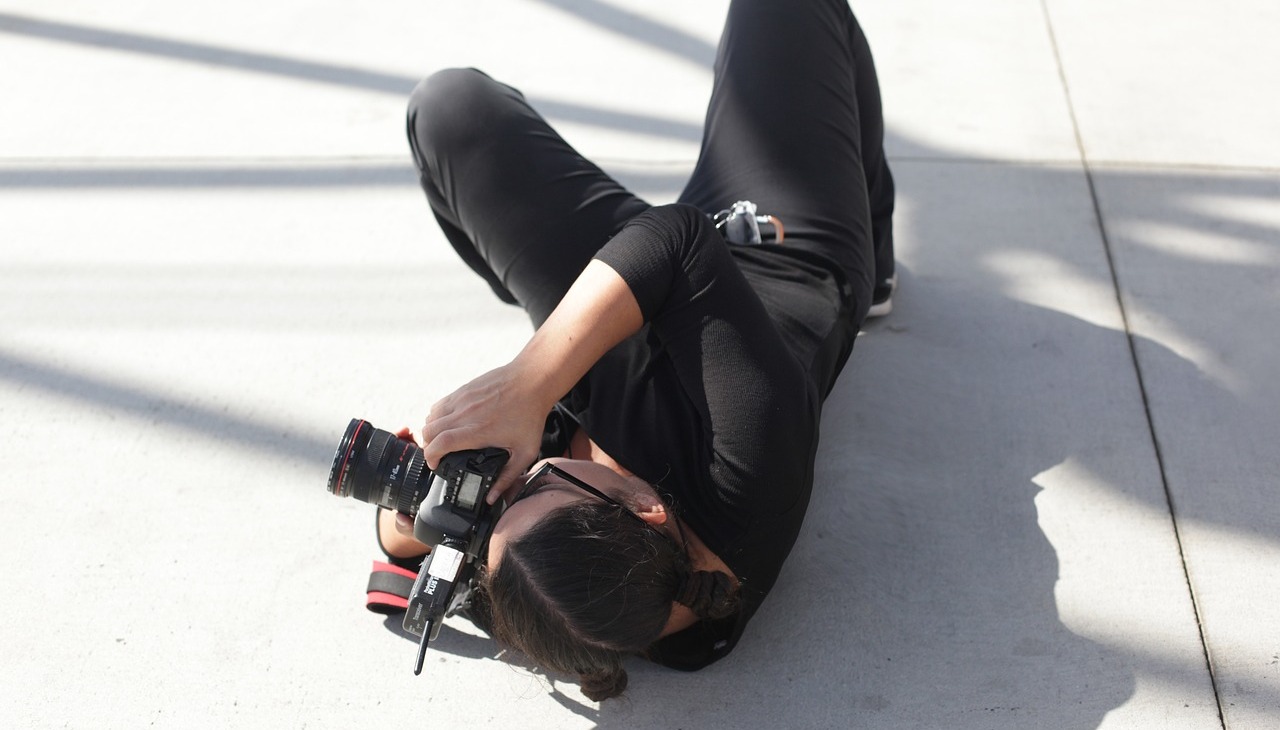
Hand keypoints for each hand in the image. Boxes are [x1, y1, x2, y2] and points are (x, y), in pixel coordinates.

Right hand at [421, 361, 549, 503]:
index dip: (430, 458)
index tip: (436, 466)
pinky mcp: (463, 389)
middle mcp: (464, 414)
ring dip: (431, 431)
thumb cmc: (530, 415)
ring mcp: (462, 399)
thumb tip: (492, 498)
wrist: (532, 380)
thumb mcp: (525, 452)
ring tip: (441, 441)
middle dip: (427, 447)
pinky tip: (448, 424)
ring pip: (430, 417)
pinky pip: (440, 404)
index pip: (439, 444)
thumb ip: (507, 477)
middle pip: (428, 431)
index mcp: (477, 431)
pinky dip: (437, 416)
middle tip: (438, 455)